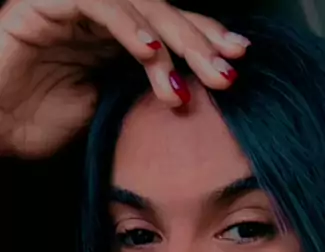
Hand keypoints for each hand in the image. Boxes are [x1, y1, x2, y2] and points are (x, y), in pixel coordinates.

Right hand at [0, 0, 249, 157]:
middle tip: (228, 70)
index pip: (170, 30)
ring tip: (200, 72)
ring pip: (138, 3)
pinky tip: (152, 55)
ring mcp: (75, 4)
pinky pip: (98, 3)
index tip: (238, 63)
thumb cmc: (41, 123)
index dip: (205, 41)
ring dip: (174, 39)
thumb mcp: (108, 113)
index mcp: (116, 38)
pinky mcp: (47, 3)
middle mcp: (100, 14)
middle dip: (200, 42)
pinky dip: (129, 27)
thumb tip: (190, 99)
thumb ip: (142, 97)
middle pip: (162, 13)